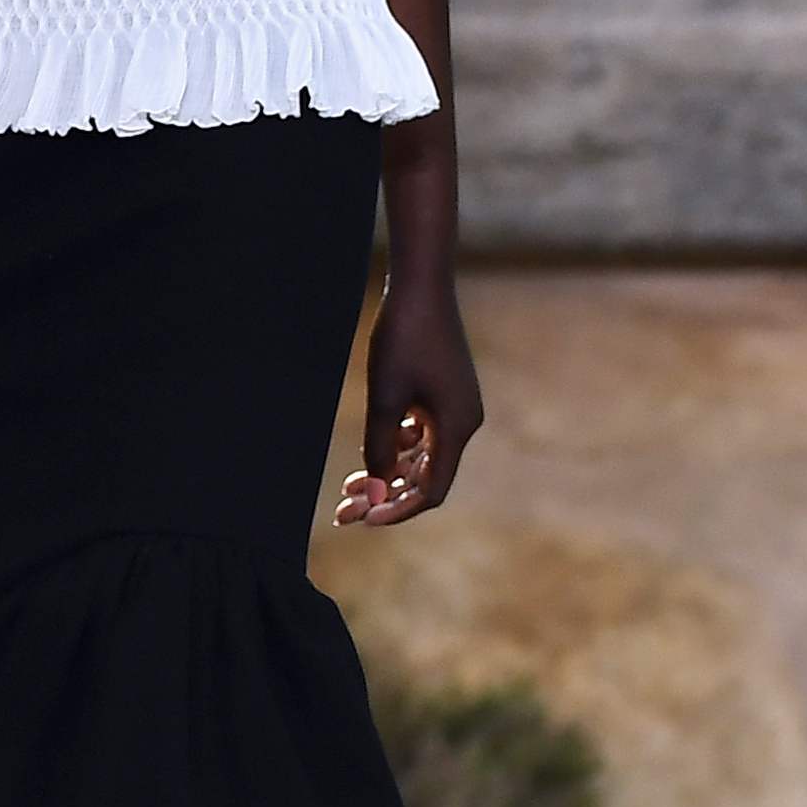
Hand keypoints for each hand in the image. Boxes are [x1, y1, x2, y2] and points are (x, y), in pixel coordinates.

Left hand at [336, 273, 482, 527]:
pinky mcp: (446, 394)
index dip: (397, 510)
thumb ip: (378, 447)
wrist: (421, 287)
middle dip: (384, 496)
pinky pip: (424, 436)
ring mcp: (457, 408)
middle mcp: (464, 422)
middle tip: (343, 512)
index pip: (430, 491)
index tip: (363, 519)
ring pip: (422, 458)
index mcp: (457, 428)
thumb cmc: (402, 339)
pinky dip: (398, 447)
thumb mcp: (384, 397)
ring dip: (387, 473)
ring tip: (348, 486)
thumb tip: (373, 492)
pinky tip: (375, 445)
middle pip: (425, 478)